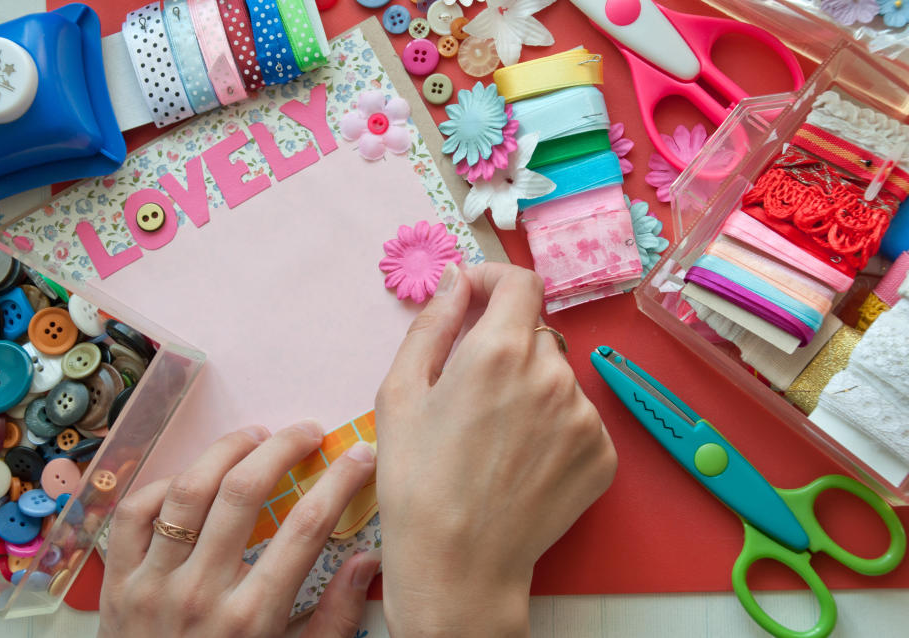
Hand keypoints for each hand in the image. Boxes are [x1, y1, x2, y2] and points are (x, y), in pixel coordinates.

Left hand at [99, 421, 379, 637]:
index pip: (308, 527)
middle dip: (282, 447)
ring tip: (254, 437)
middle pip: (243, 492)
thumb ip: (335, 619)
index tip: (359, 455)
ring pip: (187, 490)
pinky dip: (162, 485)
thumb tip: (368, 561)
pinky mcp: (117, 584)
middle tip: (307, 432)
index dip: (340, 481)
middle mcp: (200, 594)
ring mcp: (152, 585)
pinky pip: (133, 514)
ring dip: (226, 451)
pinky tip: (192, 478)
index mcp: (252, 619)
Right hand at [376, 263, 617, 636]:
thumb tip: (456, 279)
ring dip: (530, 388)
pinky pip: (578, 418)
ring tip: (494, 437)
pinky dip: (553, 426)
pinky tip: (521, 460)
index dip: (495, 280)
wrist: (458, 566)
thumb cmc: (416, 481)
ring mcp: (584, 417)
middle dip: (504, 346)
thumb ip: (432, 323)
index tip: (476, 296)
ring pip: (557, 377)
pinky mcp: (602, 454)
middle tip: (471, 391)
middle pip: (535, 334)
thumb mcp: (399, 393)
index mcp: (499, 351)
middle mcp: (553, 375)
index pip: (521, 282)